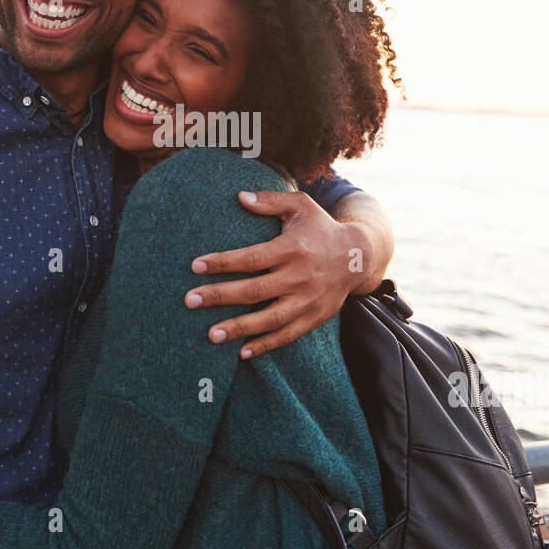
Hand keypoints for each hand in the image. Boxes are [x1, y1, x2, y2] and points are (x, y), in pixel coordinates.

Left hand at [185, 189, 364, 357]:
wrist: (358, 256)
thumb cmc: (320, 227)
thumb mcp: (301, 206)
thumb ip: (270, 200)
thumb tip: (240, 196)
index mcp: (292, 249)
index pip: (252, 258)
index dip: (222, 262)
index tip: (195, 266)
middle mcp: (300, 276)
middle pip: (255, 290)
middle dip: (220, 296)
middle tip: (190, 300)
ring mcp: (308, 300)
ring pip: (270, 319)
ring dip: (239, 328)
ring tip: (211, 335)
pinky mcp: (315, 317)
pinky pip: (288, 335)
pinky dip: (265, 345)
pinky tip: (241, 351)